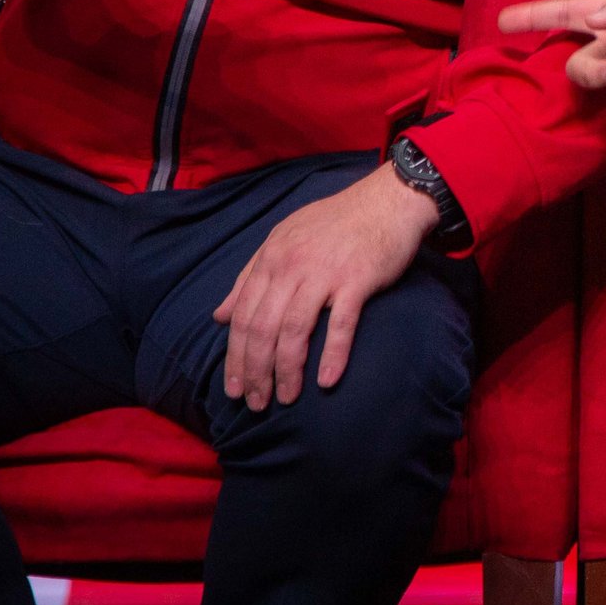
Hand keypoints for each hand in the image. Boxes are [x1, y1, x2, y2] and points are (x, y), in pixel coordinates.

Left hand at [213, 163, 439, 410]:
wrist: (386, 200)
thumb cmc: (335, 222)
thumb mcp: (283, 240)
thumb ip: (249, 276)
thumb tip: (219, 315)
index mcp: (271, 259)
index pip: (242, 316)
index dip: (235, 357)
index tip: (234, 388)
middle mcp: (292, 267)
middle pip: (263, 329)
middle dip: (255, 372)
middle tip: (257, 404)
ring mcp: (325, 273)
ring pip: (295, 331)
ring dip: (287, 371)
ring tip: (286, 399)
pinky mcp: (358, 280)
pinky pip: (341, 323)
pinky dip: (332, 354)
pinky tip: (327, 380)